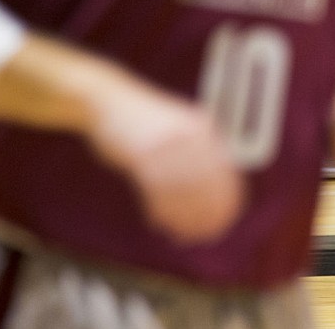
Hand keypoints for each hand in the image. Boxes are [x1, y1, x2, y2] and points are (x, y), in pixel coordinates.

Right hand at [0, 35, 245, 244]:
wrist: (107, 100)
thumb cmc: (146, 119)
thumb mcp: (180, 126)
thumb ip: (199, 149)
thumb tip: (219, 184)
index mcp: (201, 128)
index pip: (223, 169)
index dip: (227, 197)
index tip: (226, 218)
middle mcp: (187, 136)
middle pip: (204, 183)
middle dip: (207, 212)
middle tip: (206, 233)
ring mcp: (164, 145)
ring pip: (181, 190)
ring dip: (184, 216)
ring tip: (184, 234)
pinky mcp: (141, 154)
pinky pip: (156, 190)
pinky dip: (161, 210)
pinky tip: (160, 223)